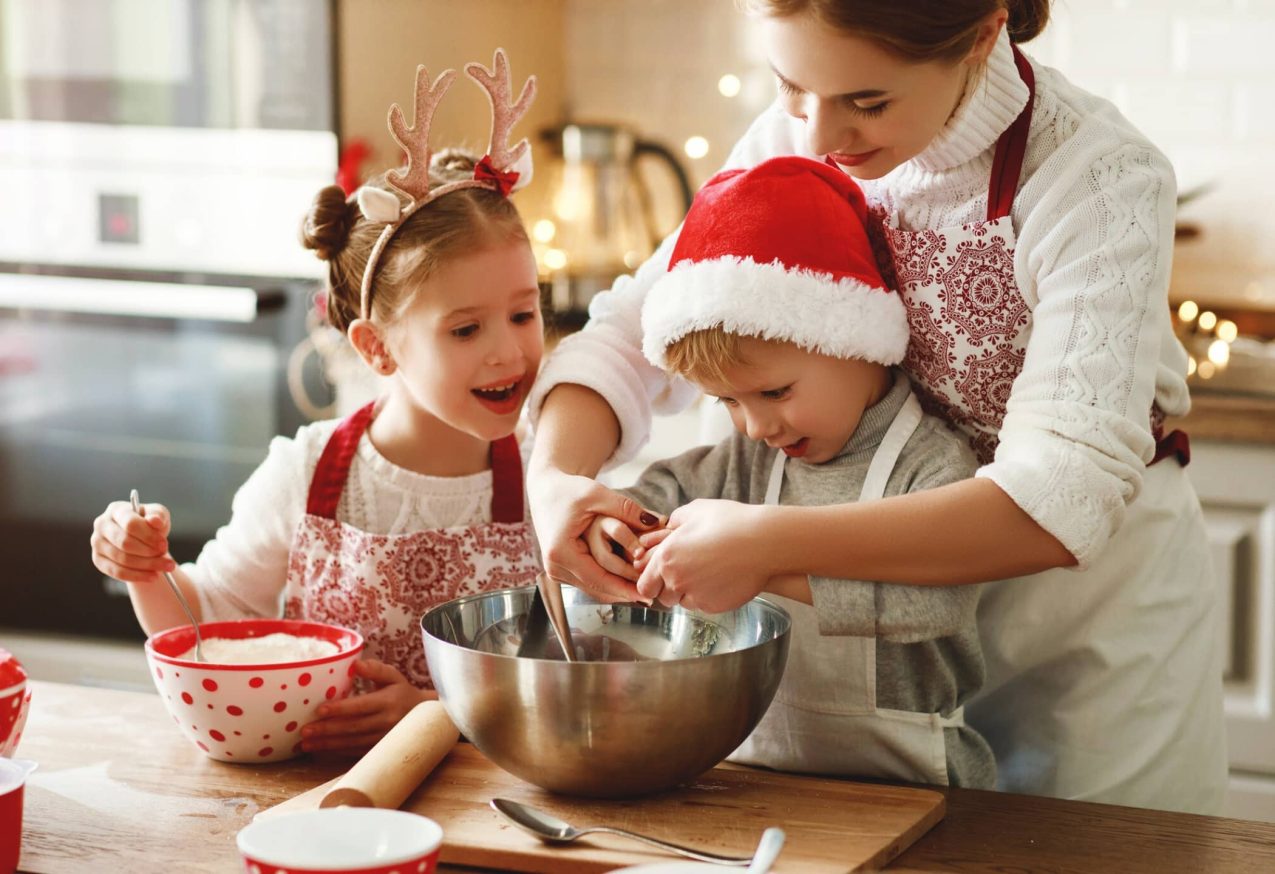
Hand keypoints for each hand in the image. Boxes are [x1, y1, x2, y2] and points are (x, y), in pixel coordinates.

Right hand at [90, 500, 176, 583]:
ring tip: (165, 567)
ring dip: (147, 565)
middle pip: (125, 543)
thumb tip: (155, 521)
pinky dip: (137, 575)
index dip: (149, 536)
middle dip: (149, 552)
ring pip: (122, 559)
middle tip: (167, 558)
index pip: (130, 524)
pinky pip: (117, 572)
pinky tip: (153, 576)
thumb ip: (158, 515)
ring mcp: (97, 543)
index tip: (164, 545)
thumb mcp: (158, 515)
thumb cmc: (149, 524)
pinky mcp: (98, 560)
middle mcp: (102, 525)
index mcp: (116, 510)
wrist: (142, 539)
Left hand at [300, 660, 429, 753]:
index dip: (340, 709)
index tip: (320, 710)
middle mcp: (386, 722)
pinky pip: (355, 752)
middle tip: (305, 731)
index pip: (361, 706)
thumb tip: (356, 664)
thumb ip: (376, 669)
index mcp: (388, 702)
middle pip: (352, 727)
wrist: (425, 718)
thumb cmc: (402, 692)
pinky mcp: (378, 749)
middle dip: (327, 730)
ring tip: (306, 744)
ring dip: (327, 744)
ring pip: (351, 743)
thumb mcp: (394, 677)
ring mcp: (382, 739)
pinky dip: (336, 752)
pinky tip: (320, 750)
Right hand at [526, 465, 661, 600]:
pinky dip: (608, 582)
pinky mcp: (561, 569)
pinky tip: (628, 582)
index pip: (598, 580)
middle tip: (652, 595)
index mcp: (561, 552)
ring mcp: (556, 570)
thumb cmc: (568, 491)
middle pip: (596, 588)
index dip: (624, 588)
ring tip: (644, 589)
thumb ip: (626, 510)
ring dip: (617, 589)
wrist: (545, 490)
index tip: (647, 594)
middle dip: (624, 592)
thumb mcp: (598, 496)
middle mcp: (555, 566)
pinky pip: (588, 581)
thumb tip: (655, 522)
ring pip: (592, 588)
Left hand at [634, 499, 774, 612]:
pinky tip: (720, 579)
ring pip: (683, 603)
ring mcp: (696, 596)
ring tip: (707, 574)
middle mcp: (676, 580)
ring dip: (689, 593)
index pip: (644, 585)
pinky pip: (703, 605)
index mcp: (666, 557)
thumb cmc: (731, 522)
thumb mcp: (696, 510)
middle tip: (688, 572)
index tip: (660, 576)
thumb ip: (674, 521)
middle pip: (663, 597)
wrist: (764, 543)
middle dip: (671, 588)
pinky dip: (708, 596)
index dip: (651, 581)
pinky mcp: (714, 606)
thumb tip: (668, 528)